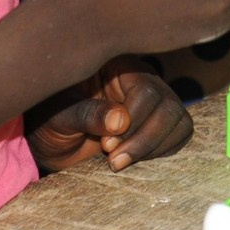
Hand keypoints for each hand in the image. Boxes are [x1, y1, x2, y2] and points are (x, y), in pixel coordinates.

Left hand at [26, 56, 191, 172]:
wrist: (51, 141)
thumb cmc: (49, 120)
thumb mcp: (59, 116)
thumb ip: (86, 114)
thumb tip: (120, 120)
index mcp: (120, 67)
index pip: (146, 90)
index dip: (133, 121)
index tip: (106, 145)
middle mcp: (143, 80)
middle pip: (168, 107)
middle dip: (145, 139)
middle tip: (114, 160)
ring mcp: (155, 103)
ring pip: (179, 121)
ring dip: (155, 148)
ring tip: (120, 161)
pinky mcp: (160, 125)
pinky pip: (180, 135)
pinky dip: (163, 152)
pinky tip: (133, 160)